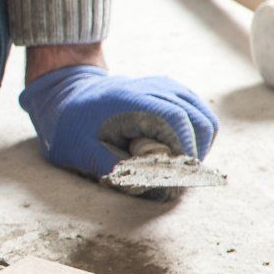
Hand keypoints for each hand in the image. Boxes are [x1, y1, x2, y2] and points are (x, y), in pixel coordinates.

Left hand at [19, 65, 218, 178]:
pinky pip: (199, 115)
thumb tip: (147, 186)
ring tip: (174, 167)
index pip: (176, 122)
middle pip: (198, 121)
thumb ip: (112, 168)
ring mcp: (166, 87)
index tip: (175, 178)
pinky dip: (196, 137)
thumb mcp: (80, 151)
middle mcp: (154, 88)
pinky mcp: (171, 91)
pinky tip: (177, 152)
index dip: (183, 152)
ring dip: (198, 147)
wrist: (68, 94)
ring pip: (204, 119)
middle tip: (174, 178)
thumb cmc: (71, 126)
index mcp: (130, 100)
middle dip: (193, 154)